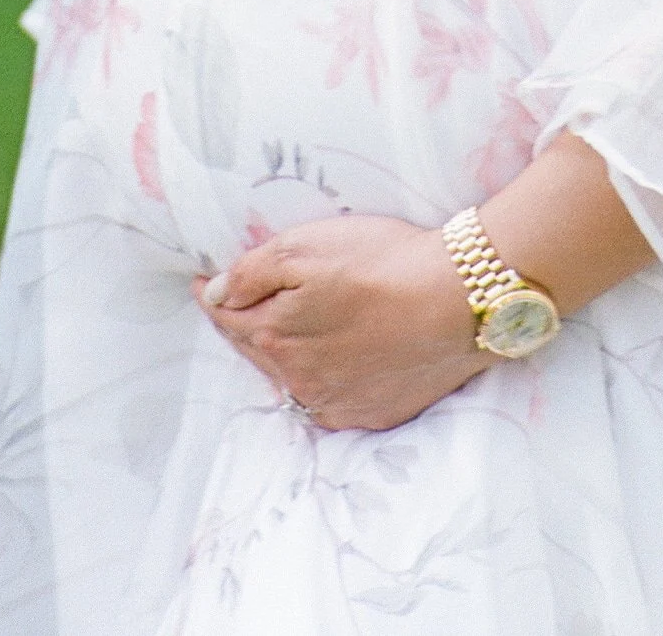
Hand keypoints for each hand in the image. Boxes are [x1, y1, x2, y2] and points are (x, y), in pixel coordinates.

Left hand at [197, 215, 485, 430]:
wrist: (458, 302)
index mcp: (275, 338)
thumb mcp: (306, 248)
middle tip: (238, 302)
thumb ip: (253, 272)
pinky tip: (330, 360)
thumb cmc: (381, 263)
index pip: (227, 318)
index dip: (214, 296)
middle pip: (256, 351)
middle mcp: (298, 382)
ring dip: (282, 355)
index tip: (204, 283)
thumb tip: (217, 293)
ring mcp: (335, 404)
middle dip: (243, 325)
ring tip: (286, 330)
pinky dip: (320, 379)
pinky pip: (329, 398)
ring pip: (292, 379)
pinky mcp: (371, 414)